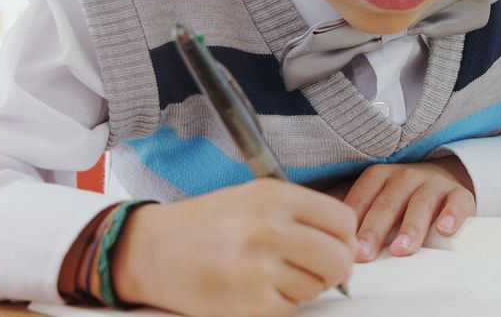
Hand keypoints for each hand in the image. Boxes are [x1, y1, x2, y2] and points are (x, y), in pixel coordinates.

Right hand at [111, 178, 356, 316]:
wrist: (153, 250)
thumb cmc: (206, 224)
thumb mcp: (253, 197)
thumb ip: (300, 213)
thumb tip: (347, 244)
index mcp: (274, 196)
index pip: (343, 220)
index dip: (343, 237)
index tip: (332, 245)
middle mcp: (270, 228)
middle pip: (339, 259)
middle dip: (333, 270)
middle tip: (314, 269)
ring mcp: (260, 268)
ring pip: (317, 288)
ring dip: (301, 287)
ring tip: (267, 274)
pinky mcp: (252, 305)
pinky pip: (292, 310)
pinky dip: (278, 306)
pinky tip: (253, 290)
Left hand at [343, 157, 474, 261]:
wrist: (441, 178)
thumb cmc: (398, 195)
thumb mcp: (372, 194)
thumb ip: (349, 206)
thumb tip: (320, 223)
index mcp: (378, 176)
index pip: (361, 199)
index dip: (352, 223)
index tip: (343, 246)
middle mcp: (404, 176)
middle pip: (387, 204)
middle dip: (374, 230)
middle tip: (364, 254)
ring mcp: (432, 183)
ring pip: (420, 204)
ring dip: (410, 227)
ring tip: (401, 249)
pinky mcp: (458, 193)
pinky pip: (457, 202)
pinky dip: (452, 215)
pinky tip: (444, 230)